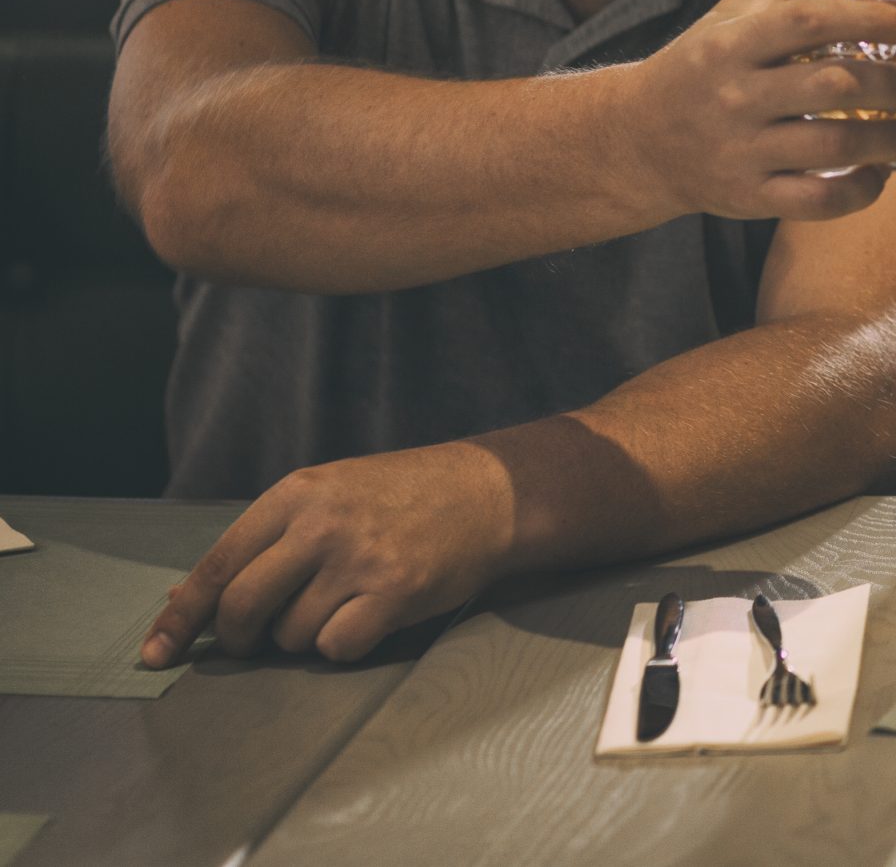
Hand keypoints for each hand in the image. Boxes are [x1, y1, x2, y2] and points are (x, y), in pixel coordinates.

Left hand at [140, 442, 513, 667]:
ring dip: (306, 635)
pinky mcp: (395, 593)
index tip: (156, 652)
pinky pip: (336, 648)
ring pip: (291, 634)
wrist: (490, 492)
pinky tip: (370, 616)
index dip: (181, 616)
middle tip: (256, 639)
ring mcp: (359, 560)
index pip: (218, 565)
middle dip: (240, 637)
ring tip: (344, 603)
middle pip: (243, 607)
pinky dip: (345, 644)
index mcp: (297, 494)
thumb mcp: (331, 495)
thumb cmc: (406, 495)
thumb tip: (191, 597)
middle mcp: (322, 525)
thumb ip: (267, 540)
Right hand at [628, 0, 895, 222]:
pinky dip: (862, 190)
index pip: (810, 20)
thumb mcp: (740, 11)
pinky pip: (818, 200)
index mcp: (733, 42)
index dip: (873, 17)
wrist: (637, 139)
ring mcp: (741, 151)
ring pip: (835, 144)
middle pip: (834, 85)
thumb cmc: (706, 63)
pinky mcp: (749, 198)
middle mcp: (735, 95)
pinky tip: (885, 172)